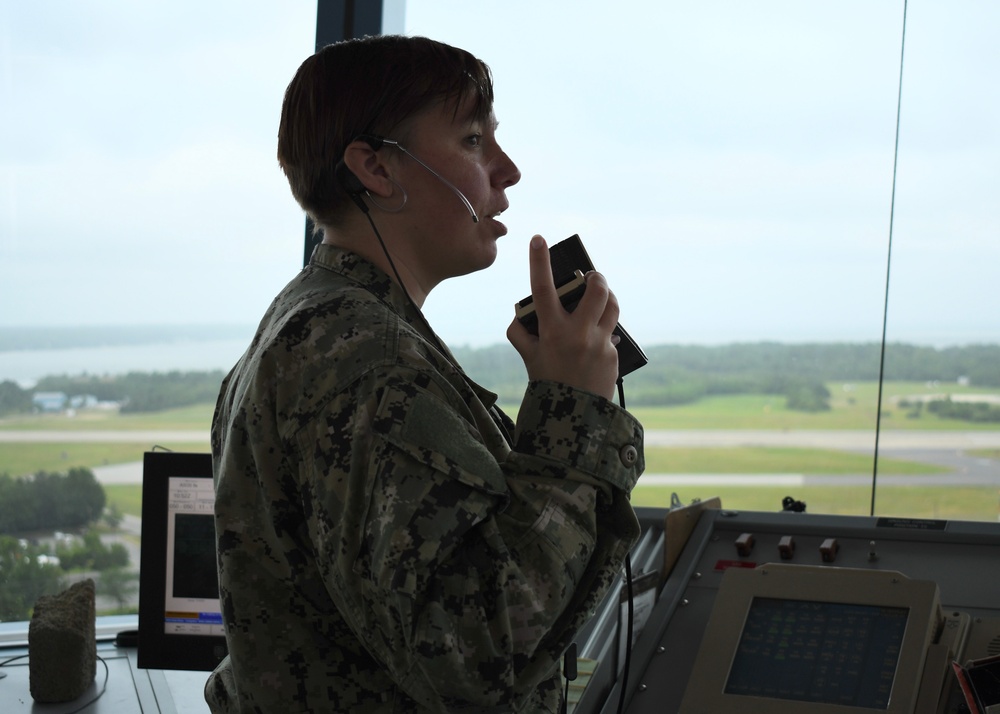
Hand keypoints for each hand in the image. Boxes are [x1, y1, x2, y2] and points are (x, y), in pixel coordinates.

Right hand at [507, 235, 619, 399]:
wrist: (572, 417)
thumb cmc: (546, 383)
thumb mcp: (528, 357)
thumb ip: (521, 332)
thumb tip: (522, 312)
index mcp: (552, 331)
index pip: (542, 289)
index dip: (538, 261)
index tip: (538, 239)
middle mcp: (578, 334)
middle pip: (596, 290)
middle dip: (596, 277)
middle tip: (591, 277)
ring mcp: (599, 343)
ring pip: (612, 306)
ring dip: (607, 298)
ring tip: (599, 300)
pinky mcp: (614, 354)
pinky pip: (611, 334)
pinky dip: (603, 335)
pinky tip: (595, 346)